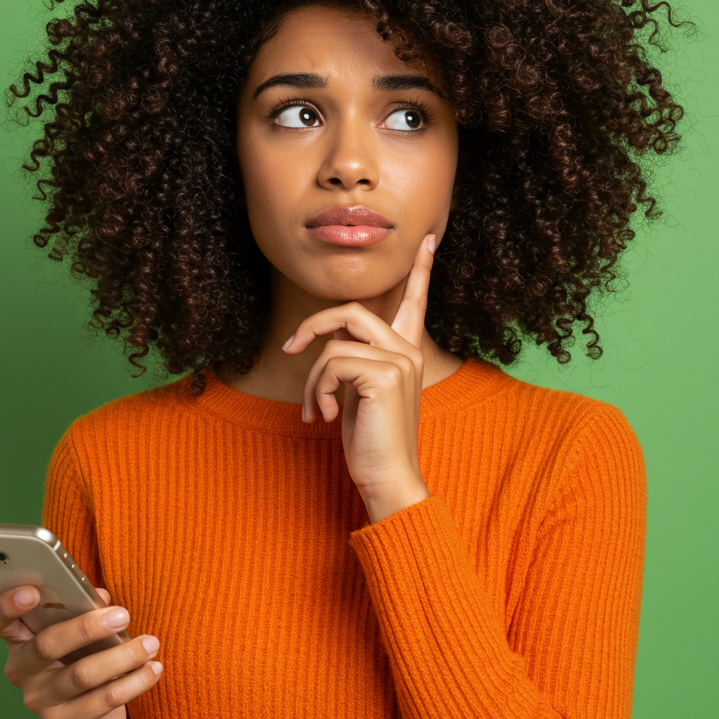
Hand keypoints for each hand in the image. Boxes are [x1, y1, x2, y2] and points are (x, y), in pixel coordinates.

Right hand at [0, 584, 162, 718]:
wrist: (92, 718)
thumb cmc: (83, 657)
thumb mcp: (82, 631)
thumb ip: (86, 608)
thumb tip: (100, 597)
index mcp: (19, 639)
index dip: (6, 605)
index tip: (33, 590)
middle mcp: (21, 671)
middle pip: (45, 645)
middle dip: (86, 627)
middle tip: (122, 615)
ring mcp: (40, 700)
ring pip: (81, 674)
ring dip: (121, 656)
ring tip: (150, 644)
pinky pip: (104, 700)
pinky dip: (134, 681)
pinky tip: (153, 669)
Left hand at [282, 231, 435, 521]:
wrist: (387, 478)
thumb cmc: (370, 442)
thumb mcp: (358, 394)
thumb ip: (352, 361)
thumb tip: (327, 340)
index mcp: (406, 353)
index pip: (415, 302)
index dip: (421, 271)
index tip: (428, 240)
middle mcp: (408, 351)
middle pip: (350, 311)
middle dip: (311, 327)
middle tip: (289, 349)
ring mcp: (400, 361)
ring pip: (334, 343)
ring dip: (312, 379)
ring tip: (315, 410)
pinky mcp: (385, 375)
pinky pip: (331, 363)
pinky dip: (317, 391)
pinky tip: (323, 416)